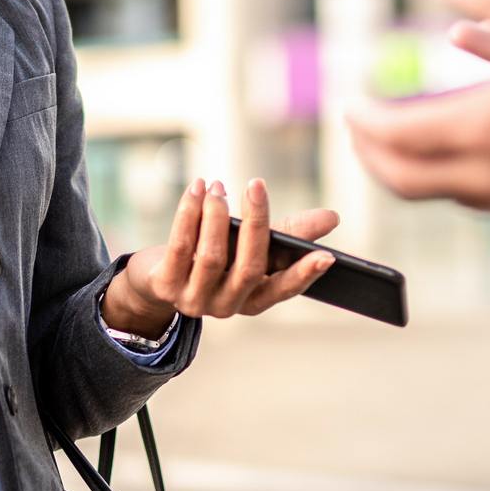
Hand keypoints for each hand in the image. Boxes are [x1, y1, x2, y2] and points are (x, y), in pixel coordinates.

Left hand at [103, 178, 341, 336]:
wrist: (157, 278)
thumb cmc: (216, 255)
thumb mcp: (250, 246)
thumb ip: (289, 233)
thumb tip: (332, 218)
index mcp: (254, 298)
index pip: (284, 289)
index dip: (305, 273)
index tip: (327, 256)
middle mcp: (227, 305)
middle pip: (249, 268)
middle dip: (256, 223)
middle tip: (256, 185)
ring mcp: (195, 300)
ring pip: (212, 257)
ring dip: (216, 216)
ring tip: (218, 187)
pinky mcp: (166, 287)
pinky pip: (180, 247)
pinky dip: (189, 214)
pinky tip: (196, 189)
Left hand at [349, 0, 489, 236]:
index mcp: (485, 130)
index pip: (394, 137)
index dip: (364, 121)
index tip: (351, 106)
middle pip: (408, 181)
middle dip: (375, 157)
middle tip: (362, 135)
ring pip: (454, 194)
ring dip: (426, 168)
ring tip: (421, 141)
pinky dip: (479, 181)